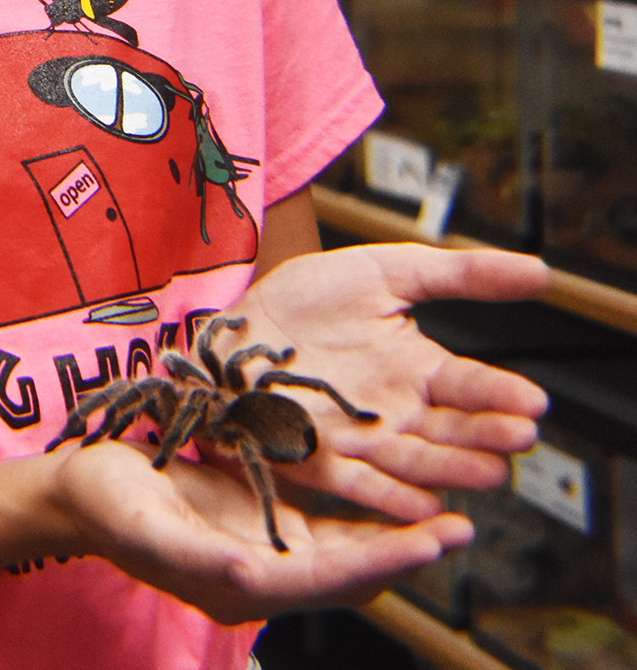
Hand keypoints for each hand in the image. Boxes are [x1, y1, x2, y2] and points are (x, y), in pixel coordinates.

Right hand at [45, 433, 473, 625]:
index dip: (386, 559)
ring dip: (391, 529)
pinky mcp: (258, 516)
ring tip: (442, 507)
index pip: (333, 579)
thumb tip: (252, 578)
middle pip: (351, 568)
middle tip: (460, 523)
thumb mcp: (149, 528)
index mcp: (243, 582)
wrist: (80, 487)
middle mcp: (264, 570)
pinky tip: (385, 485)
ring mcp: (263, 545)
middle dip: (405, 548)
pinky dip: (359, 508)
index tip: (434, 540)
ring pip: (344, 546)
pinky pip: (322, 521)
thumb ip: (200, 558)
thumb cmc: (109, 504)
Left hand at [226, 243, 548, 523]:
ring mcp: (361, 440)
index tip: (533, 401)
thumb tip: (541, 272)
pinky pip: (363, 486)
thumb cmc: (310, 297)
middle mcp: (396, 412)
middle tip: (518, 438)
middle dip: (487, 437)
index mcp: (416, 369)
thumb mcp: (387, 270)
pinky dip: (392, 498)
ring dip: (454, 470)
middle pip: (451, 430)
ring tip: (488, 473)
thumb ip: (461, 274)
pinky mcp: (321, 461)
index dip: (501, 393)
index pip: (469, 385)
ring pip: (417, 462)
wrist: (236, 328)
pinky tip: (422, 506)